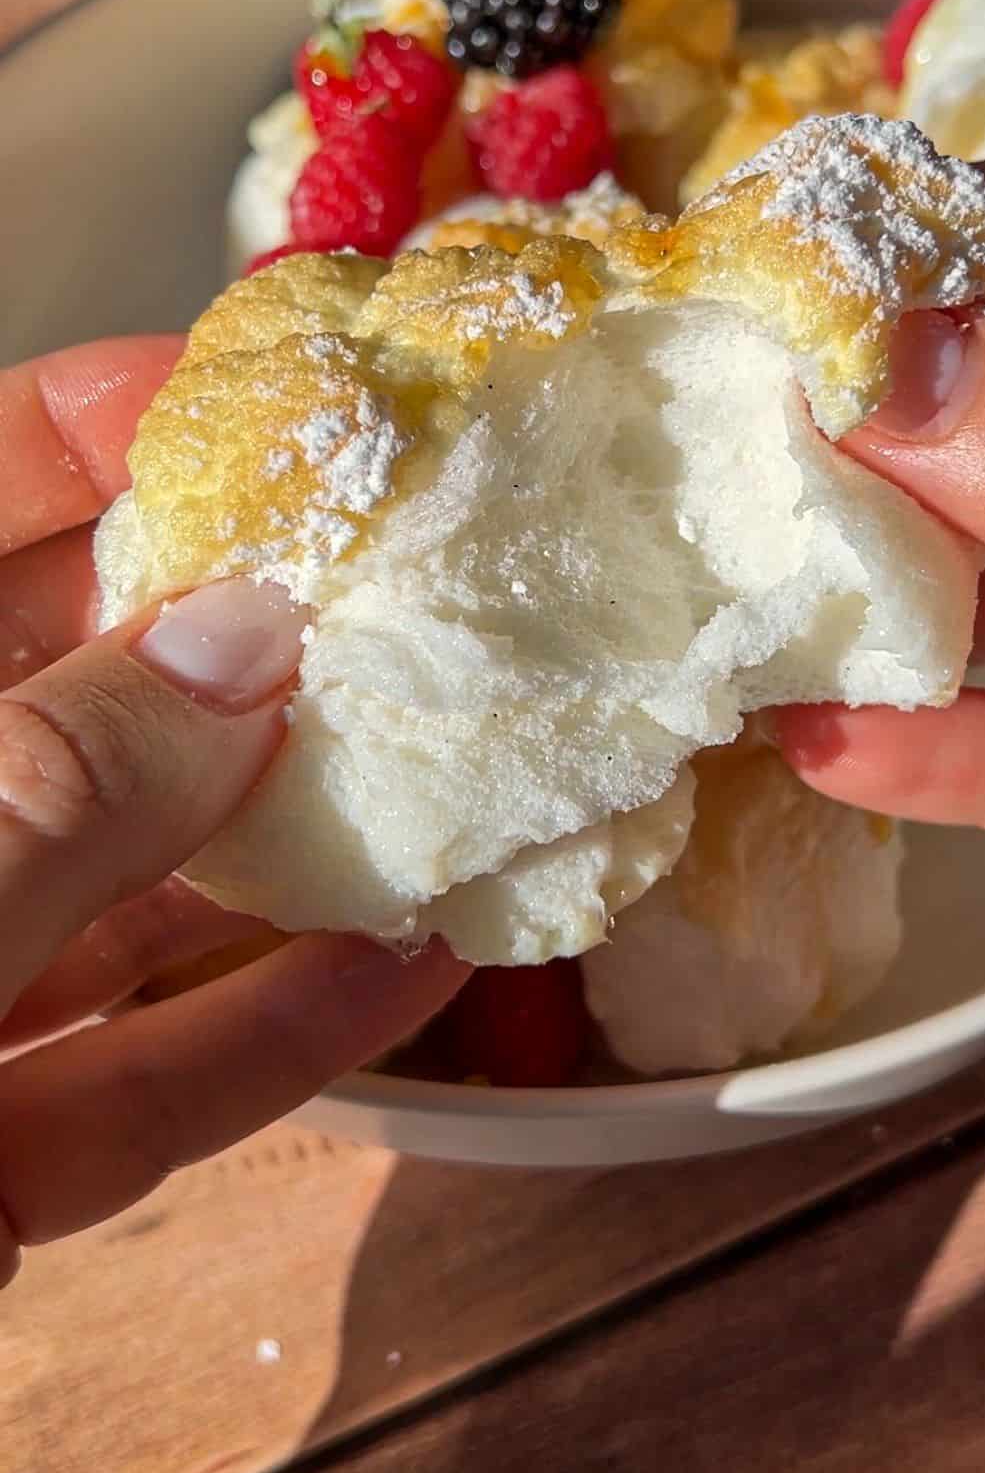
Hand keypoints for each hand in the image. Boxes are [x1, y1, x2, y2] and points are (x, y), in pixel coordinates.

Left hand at [0, 338, 466, 1285]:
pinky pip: (138, 1076)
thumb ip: (47, 786)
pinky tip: (409, 964)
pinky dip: (270, 1028)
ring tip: (450, 764)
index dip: (77, 435)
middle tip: (397, 578)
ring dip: (288, 840)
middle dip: (230, 637)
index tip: (243, 396)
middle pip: (57, 697)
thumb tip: (243, 639)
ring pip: (122, 893)